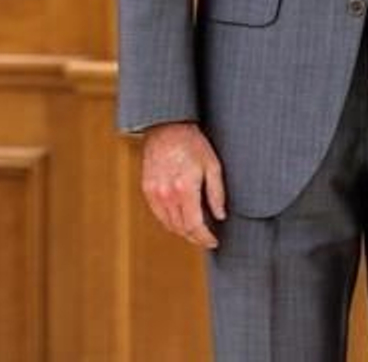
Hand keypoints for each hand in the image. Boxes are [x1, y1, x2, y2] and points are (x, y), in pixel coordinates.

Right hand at [140, 122, 226, 248]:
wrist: (167, 127)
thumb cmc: (193, 143)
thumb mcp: (213, 165)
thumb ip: (217, 193)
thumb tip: (220, 216)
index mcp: (185, 188)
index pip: (194, 225)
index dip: (204, 238)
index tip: (214, 241)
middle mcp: (167, 194)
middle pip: (181, 228)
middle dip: (195, 237)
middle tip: (206, 238)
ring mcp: (154, 193)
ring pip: (168, 224)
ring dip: (182, 232)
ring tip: (196, 231)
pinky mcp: (147, 189)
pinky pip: (158, 214)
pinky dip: (169, 221)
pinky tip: (180, 219)